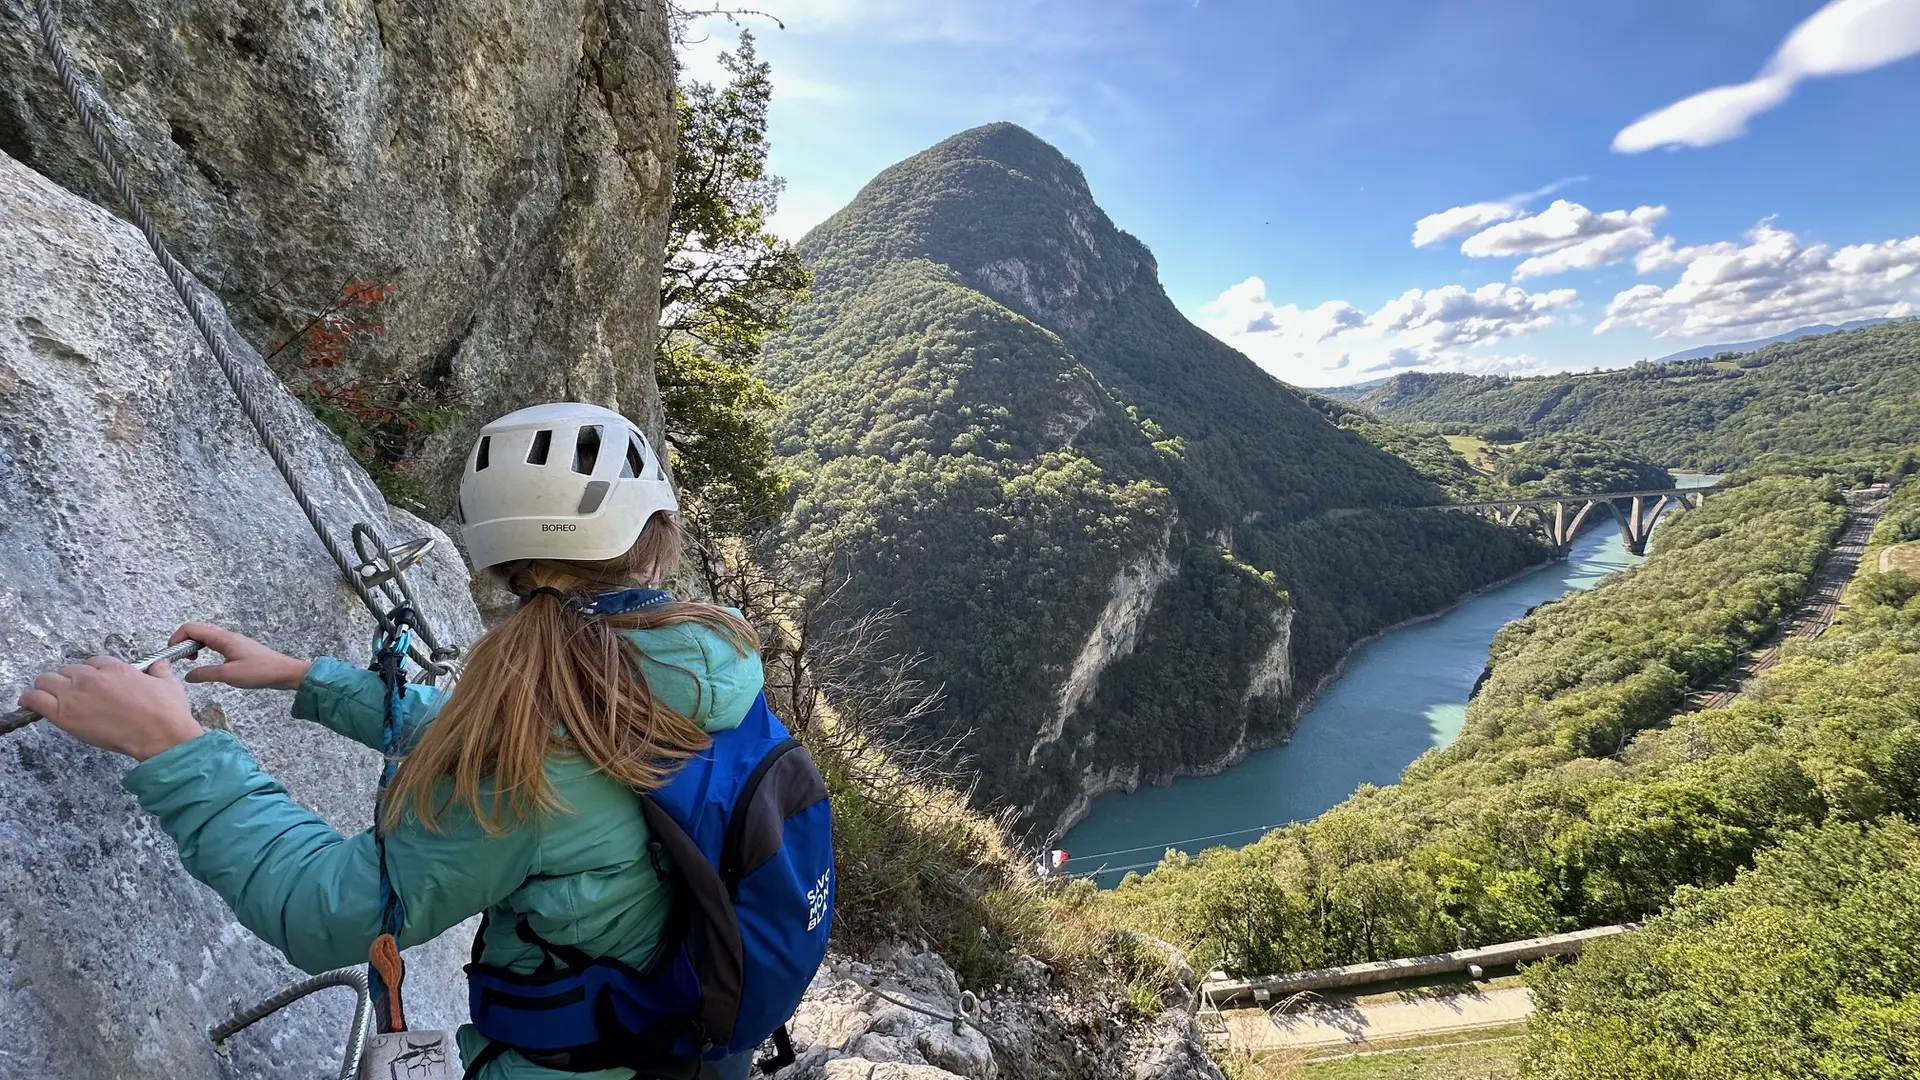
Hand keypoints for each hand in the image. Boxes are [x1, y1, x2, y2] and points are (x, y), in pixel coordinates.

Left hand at [19, 657, 203, 760]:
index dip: (92, 672)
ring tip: (50, 696)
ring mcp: (76, 695)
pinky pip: (35, 699)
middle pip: (67, 670)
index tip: (93, 682)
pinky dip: (30, 699)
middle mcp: (92, 678)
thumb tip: (160, 666)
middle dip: (70, 679)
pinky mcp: (65, 715)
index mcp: (116, 668)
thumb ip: (160, 671)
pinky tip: (30, 702)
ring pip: (47, 680)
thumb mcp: (169, 684)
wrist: (160, 735)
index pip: (92, 662)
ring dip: (48, 686)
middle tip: (74, 692)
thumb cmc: (166, 713)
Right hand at [172, 623, 310, 690]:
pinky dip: (204, 648)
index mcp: (223, 638)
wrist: (285, 672)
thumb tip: (187, 676)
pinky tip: (206, 662)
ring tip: (191, 660)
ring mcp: (233, 641)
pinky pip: (215, 642)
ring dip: (194, 644)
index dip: (176, 638)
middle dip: (183, 640)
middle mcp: (227, 636)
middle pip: (197, 629)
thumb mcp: (228, 675)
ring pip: (206, 636)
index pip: (191, 628)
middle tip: (180, 658)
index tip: (172, 653)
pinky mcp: (238, 648)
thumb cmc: (261, 672)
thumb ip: (205, 674)